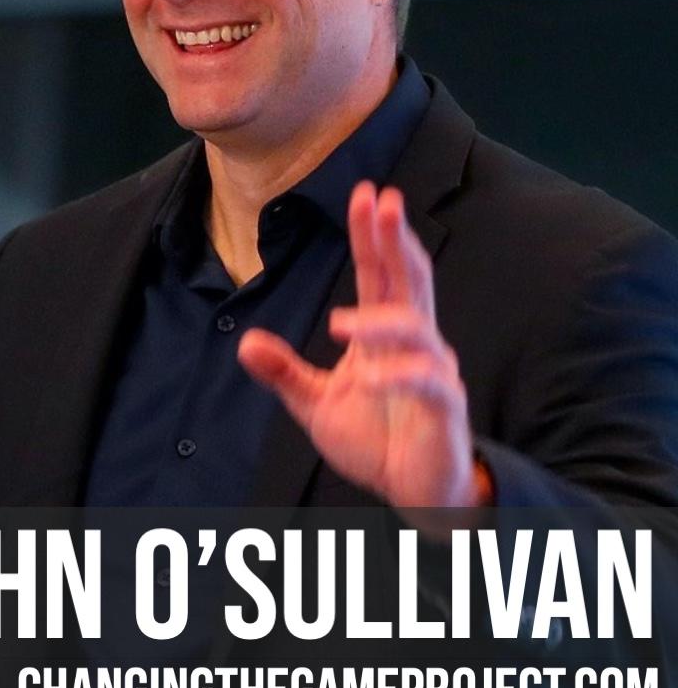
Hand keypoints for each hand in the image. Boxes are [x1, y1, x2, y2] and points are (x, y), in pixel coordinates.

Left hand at [237, 181, 491, 509]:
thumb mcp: (317, 403)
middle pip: (408, 282)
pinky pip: (429, 382)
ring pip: (417, 330)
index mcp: (382, 337)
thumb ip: (286, 372)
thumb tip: (245, 342)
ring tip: (338, 323)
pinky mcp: (443, 408)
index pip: (378, 275)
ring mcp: (432, 373)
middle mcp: (413, 345)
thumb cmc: (375, 440)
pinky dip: (402, 375)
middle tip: (384, 201)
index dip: (372, 237)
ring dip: (380, 321)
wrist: (414, 492)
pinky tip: (373, 376)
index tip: (366, 195)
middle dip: (396, 241)